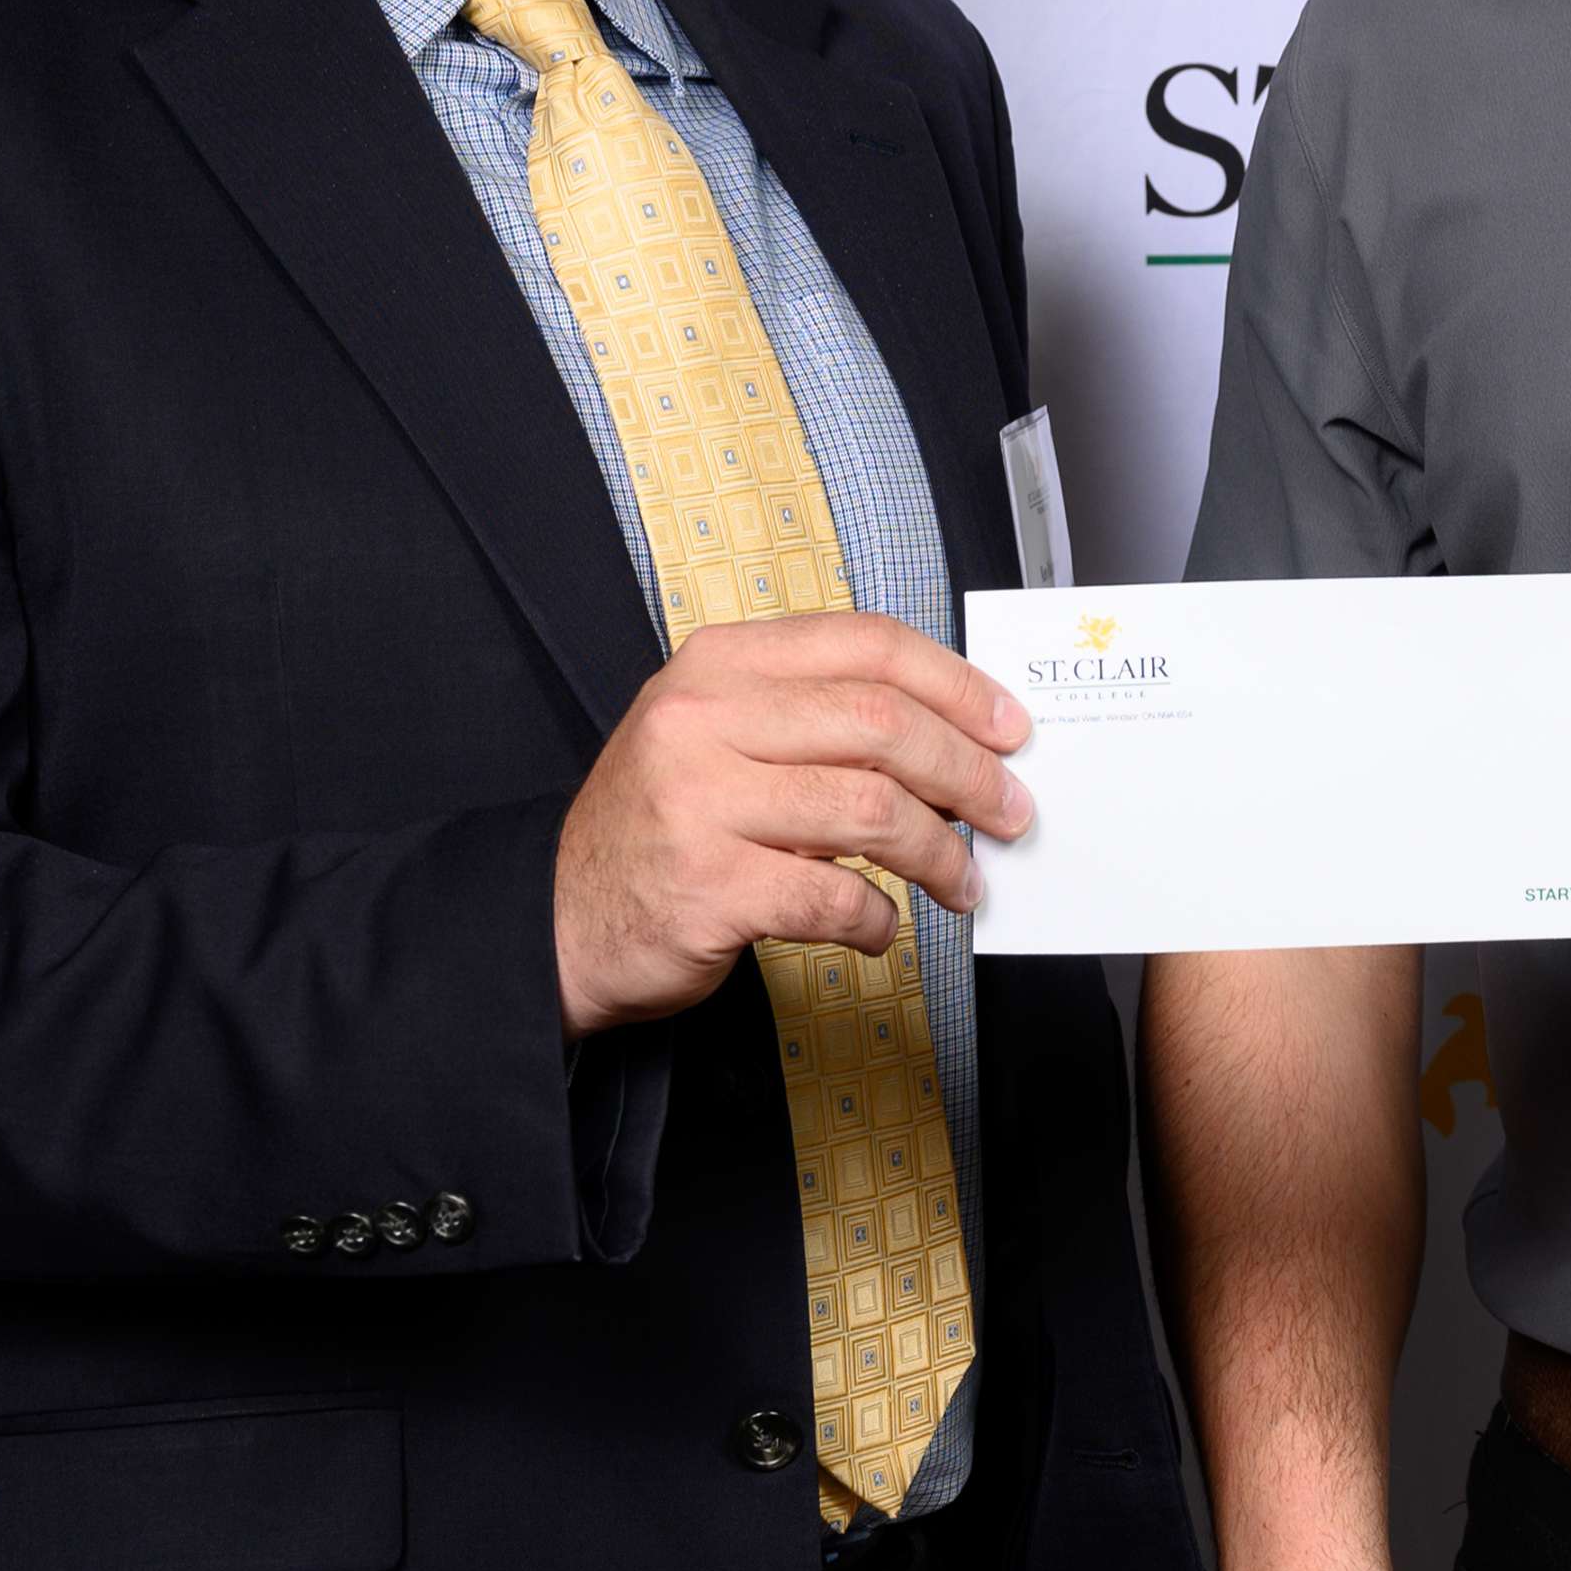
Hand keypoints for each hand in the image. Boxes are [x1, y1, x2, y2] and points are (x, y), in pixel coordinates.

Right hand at [548, 613, 1034, 1036]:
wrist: (560, 918)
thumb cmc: (665, 826)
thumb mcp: (722, 738)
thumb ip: (816, 721)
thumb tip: (954, 740)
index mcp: (720, 664)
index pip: (867, 645)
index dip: (956, 684)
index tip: (1008, 727)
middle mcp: (704, 718)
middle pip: (881, 725)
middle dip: (967, 773)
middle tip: (1009, 812)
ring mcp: (700, 801)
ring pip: (870, 810)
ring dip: (939, 853)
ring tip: (962, 882)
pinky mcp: (707, 886)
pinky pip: (833, 895)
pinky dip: (876, 917)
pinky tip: (879, 925)